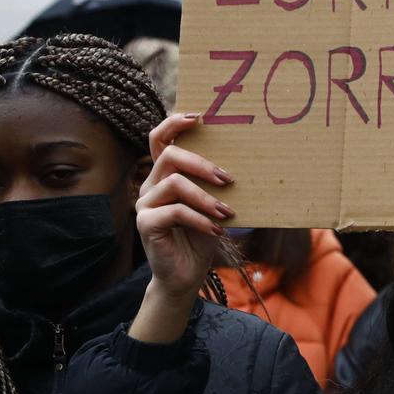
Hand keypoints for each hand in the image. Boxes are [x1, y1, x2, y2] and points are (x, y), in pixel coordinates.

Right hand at [129, 113, 228, 342]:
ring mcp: (144, 204)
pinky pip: (174, 211)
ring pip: (174, 183)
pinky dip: (199, 219)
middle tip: (228, 179)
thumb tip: (249, 160)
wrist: (186, 276)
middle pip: (170, 156)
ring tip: (226, 212)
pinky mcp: (145, 224)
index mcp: (164, 175)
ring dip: (205, 197)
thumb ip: (217, 183)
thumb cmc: (203, 236)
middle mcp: (150, 185)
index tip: (199, 117)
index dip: (174, 123)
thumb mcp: (214, 205)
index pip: (159, 138)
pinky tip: (217, 231)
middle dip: (202, 164)